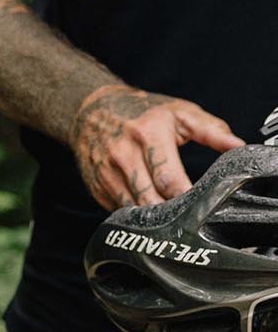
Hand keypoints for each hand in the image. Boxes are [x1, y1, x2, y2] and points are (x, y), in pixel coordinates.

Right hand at [69, 84, 243, 210]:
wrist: (92, 111)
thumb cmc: (142, 112)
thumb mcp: (179, 113)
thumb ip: (212, 131)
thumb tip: (239, 146)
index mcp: (148, 135)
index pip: (168, 178)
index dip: (186, 197)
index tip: (200, 206)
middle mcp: (124, 156)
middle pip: (150, 200)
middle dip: (170, 215)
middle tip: (188, 219)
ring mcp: (107, 175)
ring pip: (133, 211)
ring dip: (152, 220)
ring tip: (170, 220)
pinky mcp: (98, 188)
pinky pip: (120, 211)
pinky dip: (135, 216)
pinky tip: (147, 212)